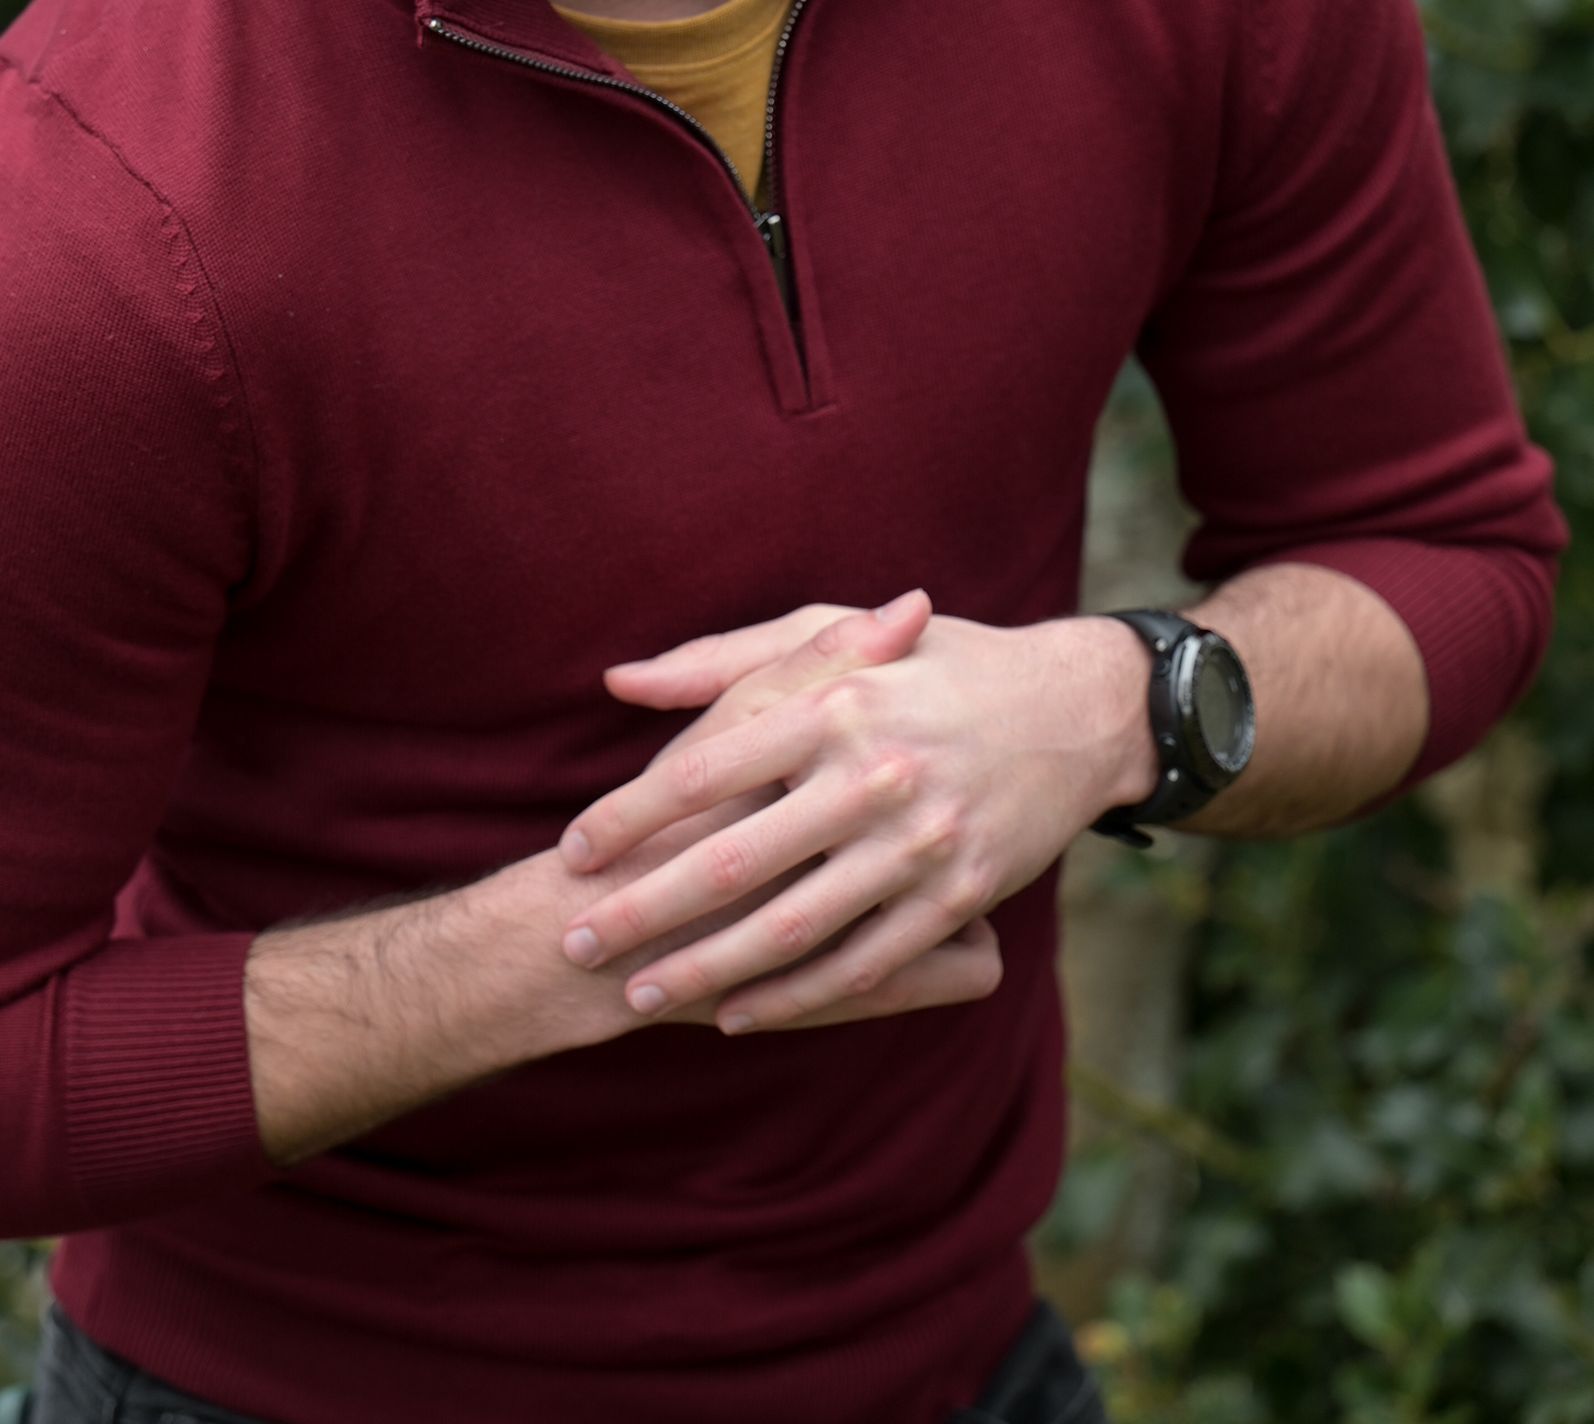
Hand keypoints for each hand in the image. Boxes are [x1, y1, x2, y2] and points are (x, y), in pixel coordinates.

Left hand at [558, 600, 1153, 1033]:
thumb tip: (620, 681)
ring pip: (792, 927)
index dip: (630, 816)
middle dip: (646, 910)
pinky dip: (795, 996)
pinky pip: (863, 962)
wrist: (1074, 707)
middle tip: (576, 943)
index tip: (572, 852)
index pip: (706, 768)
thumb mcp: (833, 635)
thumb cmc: (934, 662)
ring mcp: (920, 842)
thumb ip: (724, 660)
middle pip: (734, 858)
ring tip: (638, 994)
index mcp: (834, 704)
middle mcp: (873, 774)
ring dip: (706, 969)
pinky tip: (736, 1012)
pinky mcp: (961, 896)